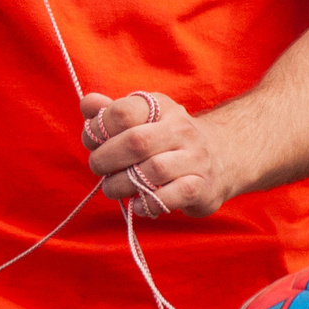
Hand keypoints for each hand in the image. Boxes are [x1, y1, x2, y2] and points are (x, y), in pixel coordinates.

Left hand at [81, 91, 239, 217]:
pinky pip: (172, 196)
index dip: (99, 129)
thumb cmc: (167, 139)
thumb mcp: (142, 118)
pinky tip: (137, 204)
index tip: (93, 143)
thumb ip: (111, 112)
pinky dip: (148, 203)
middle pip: (135, 142)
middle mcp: (180, 129)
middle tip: (97, 168)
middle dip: (106, 159)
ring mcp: (194, 158)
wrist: (222, 156)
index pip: (123, 112)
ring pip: (153, 170)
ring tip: (112, 188)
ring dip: (122, 184)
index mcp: (161, 107)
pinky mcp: (202, 187)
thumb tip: (87, 103)